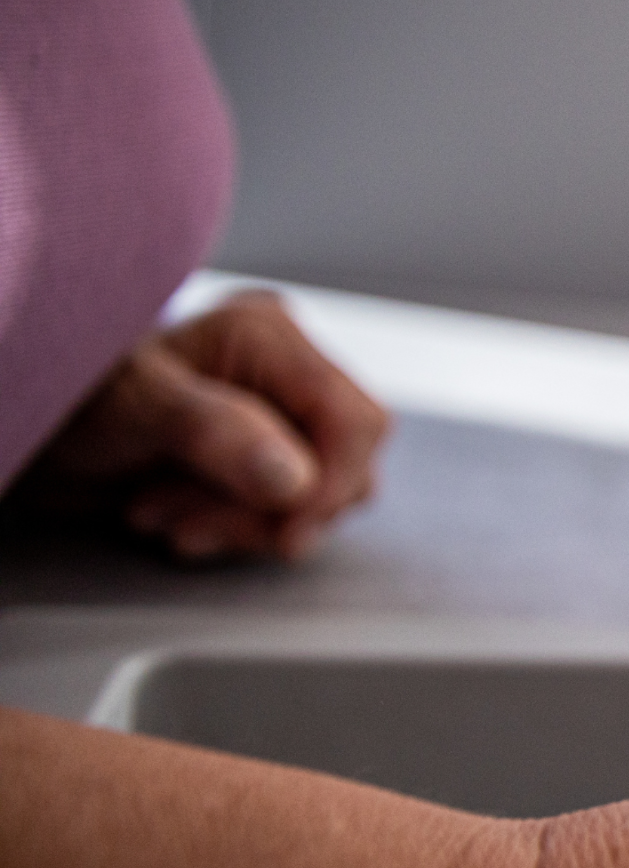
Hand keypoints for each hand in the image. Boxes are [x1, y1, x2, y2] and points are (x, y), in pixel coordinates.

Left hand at [9, 290, 389, 560]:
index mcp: (270, 337)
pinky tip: (175, 517)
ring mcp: (275, 416)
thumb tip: (294, 478)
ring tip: (170, 515)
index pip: (357, 421)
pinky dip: (234, 530)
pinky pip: (287, 512)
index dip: (330, 484)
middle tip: (196, 522)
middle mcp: (284, 373)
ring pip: (319, 497)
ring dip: (246, 526)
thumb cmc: (66, 396)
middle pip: (346, 465)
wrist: (26, 425)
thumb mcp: (135, 409)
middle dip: (276, 511)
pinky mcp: (259, 457)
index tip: (282, 528)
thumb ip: (217, 434)